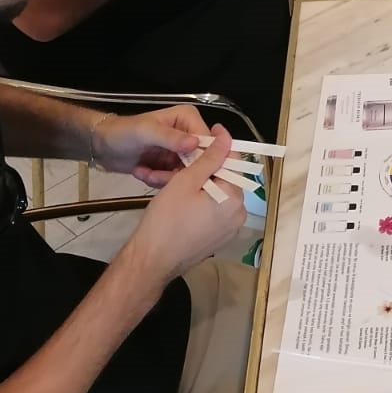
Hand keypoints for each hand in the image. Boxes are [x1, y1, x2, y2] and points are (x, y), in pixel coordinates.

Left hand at [91, 105, 207, 188]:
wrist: (102, 145)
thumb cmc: (123, 132)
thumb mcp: (146, 132)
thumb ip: (170, 137)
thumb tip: (195, 144)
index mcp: (188, 118)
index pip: (208, 141)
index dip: (200, 158)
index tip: (186, 171)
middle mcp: (189, 134)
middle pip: (199, 159)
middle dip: (180, 171)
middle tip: (158, 176)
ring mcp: (181, 151)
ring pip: (187, 172)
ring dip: (166, 178)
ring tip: (147, 174)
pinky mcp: (171, 165)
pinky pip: (175, 178)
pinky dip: (160, 180)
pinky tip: (144, 175)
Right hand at [124, 128, 244, 285]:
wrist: (152, 260)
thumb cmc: (166, 219)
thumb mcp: (185, 181)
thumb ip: (209, 158)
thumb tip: (226, 136)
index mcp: (234, 198)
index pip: (234, 161)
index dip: (220, 144)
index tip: (210, 131)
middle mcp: (239, 214)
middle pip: (227, 179)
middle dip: (209, 167)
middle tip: (186, 160)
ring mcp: (231, 229)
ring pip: (220, 195)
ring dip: (205, 184)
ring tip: (181, 179)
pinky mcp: (220, 238)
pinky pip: (216, 211)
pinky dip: (204, 201)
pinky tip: (184, 200)